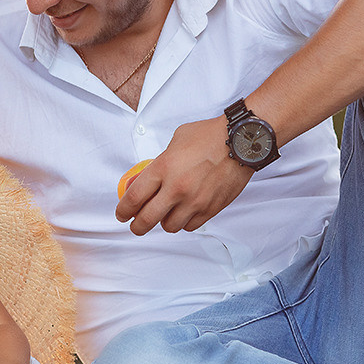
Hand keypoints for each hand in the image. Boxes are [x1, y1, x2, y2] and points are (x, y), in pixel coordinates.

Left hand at [115, 115, 253, 235]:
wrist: (241, 141)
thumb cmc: (209, 136)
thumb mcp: (174, 142)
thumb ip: (160, 162)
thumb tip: (147, 178)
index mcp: (163, 168)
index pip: (133, 198)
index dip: (123, 210)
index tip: (121, 214)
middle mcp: (176, 188)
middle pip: (146, 220)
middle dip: (137, 226)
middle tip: (135, 225)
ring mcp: (194, 201)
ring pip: (169, 226)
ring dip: (163, 222)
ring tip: (165, 214)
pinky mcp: (211, 208)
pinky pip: (190, 226)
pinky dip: (184, 223)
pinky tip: (184, 213)